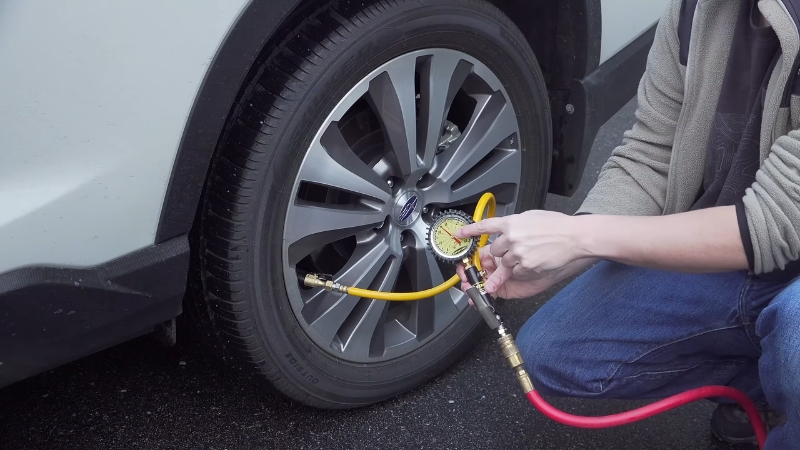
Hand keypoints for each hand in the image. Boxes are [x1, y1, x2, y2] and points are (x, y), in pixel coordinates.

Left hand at [455, 210, 590, 292]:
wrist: (574, 237)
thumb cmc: (557, 226)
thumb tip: (507, 228)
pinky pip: (517, 272)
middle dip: (502, 253)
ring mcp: (517, 253)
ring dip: (514, 261)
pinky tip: (536, 261)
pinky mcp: (525, 267)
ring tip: (531, 254)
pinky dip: (524, 269)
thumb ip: (516, 224)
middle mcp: (511, 237)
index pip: (484, 226)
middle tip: (517, 249)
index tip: (460, 235)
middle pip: (495, 251)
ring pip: (505, 263)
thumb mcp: (532, 217)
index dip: (469, 231)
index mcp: (511, 222)